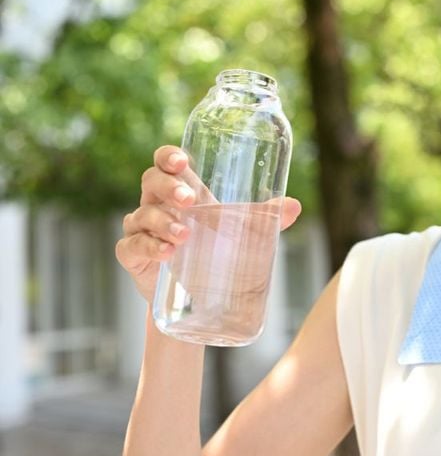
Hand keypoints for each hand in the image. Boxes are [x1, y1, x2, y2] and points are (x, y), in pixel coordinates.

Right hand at [115, 145, 302, 302]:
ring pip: (142, 214)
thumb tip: (294, 206)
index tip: (182, 161)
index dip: (169, 156)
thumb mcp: (246, 233)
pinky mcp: (133, 256)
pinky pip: (131, 245)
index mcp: (183, 191)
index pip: (168, 163)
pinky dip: (148, 247)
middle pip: (151, 181)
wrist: (199, 299)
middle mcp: (159, 205)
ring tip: (184, 236)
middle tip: (190, 200)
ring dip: (163, 222)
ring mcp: (143, 229)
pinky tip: (165, 253)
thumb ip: (268, 219)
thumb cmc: (219, 253)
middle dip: (169, 187)